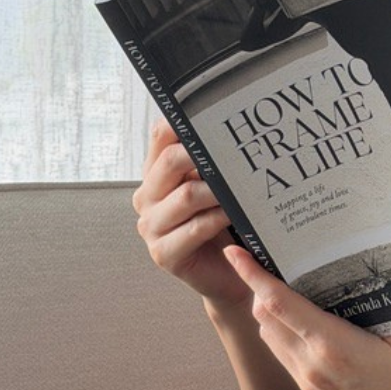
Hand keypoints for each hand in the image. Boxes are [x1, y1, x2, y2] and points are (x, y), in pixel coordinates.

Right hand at [132, 120, 249, 310]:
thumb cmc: (225, 226)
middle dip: (204, 155)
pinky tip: (236, 216)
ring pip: (186, 196)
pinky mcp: (163, 254)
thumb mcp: (216, 188)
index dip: (182, 123)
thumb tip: (233, 124)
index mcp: (156, 175)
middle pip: (170, 162)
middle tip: (234, 153)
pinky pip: (194, 228)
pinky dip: (218, 219)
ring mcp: (151, 227)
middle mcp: (147, 198)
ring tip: (243, 189)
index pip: (161, 136)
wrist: (230, 274)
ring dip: (218, 191)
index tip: (211, 115)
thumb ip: (212, 162)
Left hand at [223, 245, 390, 389]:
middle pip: (265, 319)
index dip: (253, 275)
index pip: (279, 304)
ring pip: (271, 339)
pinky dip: (285, 334)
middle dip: (262, 288)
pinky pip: (286, 358)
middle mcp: (313, 368)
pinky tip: (308, 322)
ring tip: (292, 289)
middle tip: (276, 262)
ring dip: (272, 313)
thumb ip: (375, 304)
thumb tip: (351, 273)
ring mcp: (311, 386)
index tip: (237, 252)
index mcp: (335, 347)